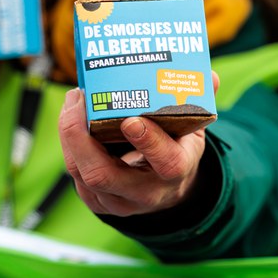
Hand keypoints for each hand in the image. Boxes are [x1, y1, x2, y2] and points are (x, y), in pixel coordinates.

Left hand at [59, 72, 219, 216]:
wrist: (168, 191)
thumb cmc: (177, 150)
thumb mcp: (194, 129)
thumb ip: (198, 101)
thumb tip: (208, 76)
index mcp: (176, 172)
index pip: (166, 163)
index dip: (149, 142)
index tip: (132, 119)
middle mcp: (144, 193)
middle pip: (104, 175)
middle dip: (82, 137)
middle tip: (80, 98)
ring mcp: (116, 200)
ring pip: (82, 173)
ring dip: (70, 135)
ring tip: (74, 99)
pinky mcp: (96, 199)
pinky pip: (75, 172)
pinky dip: (69, 142)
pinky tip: (71, 114)